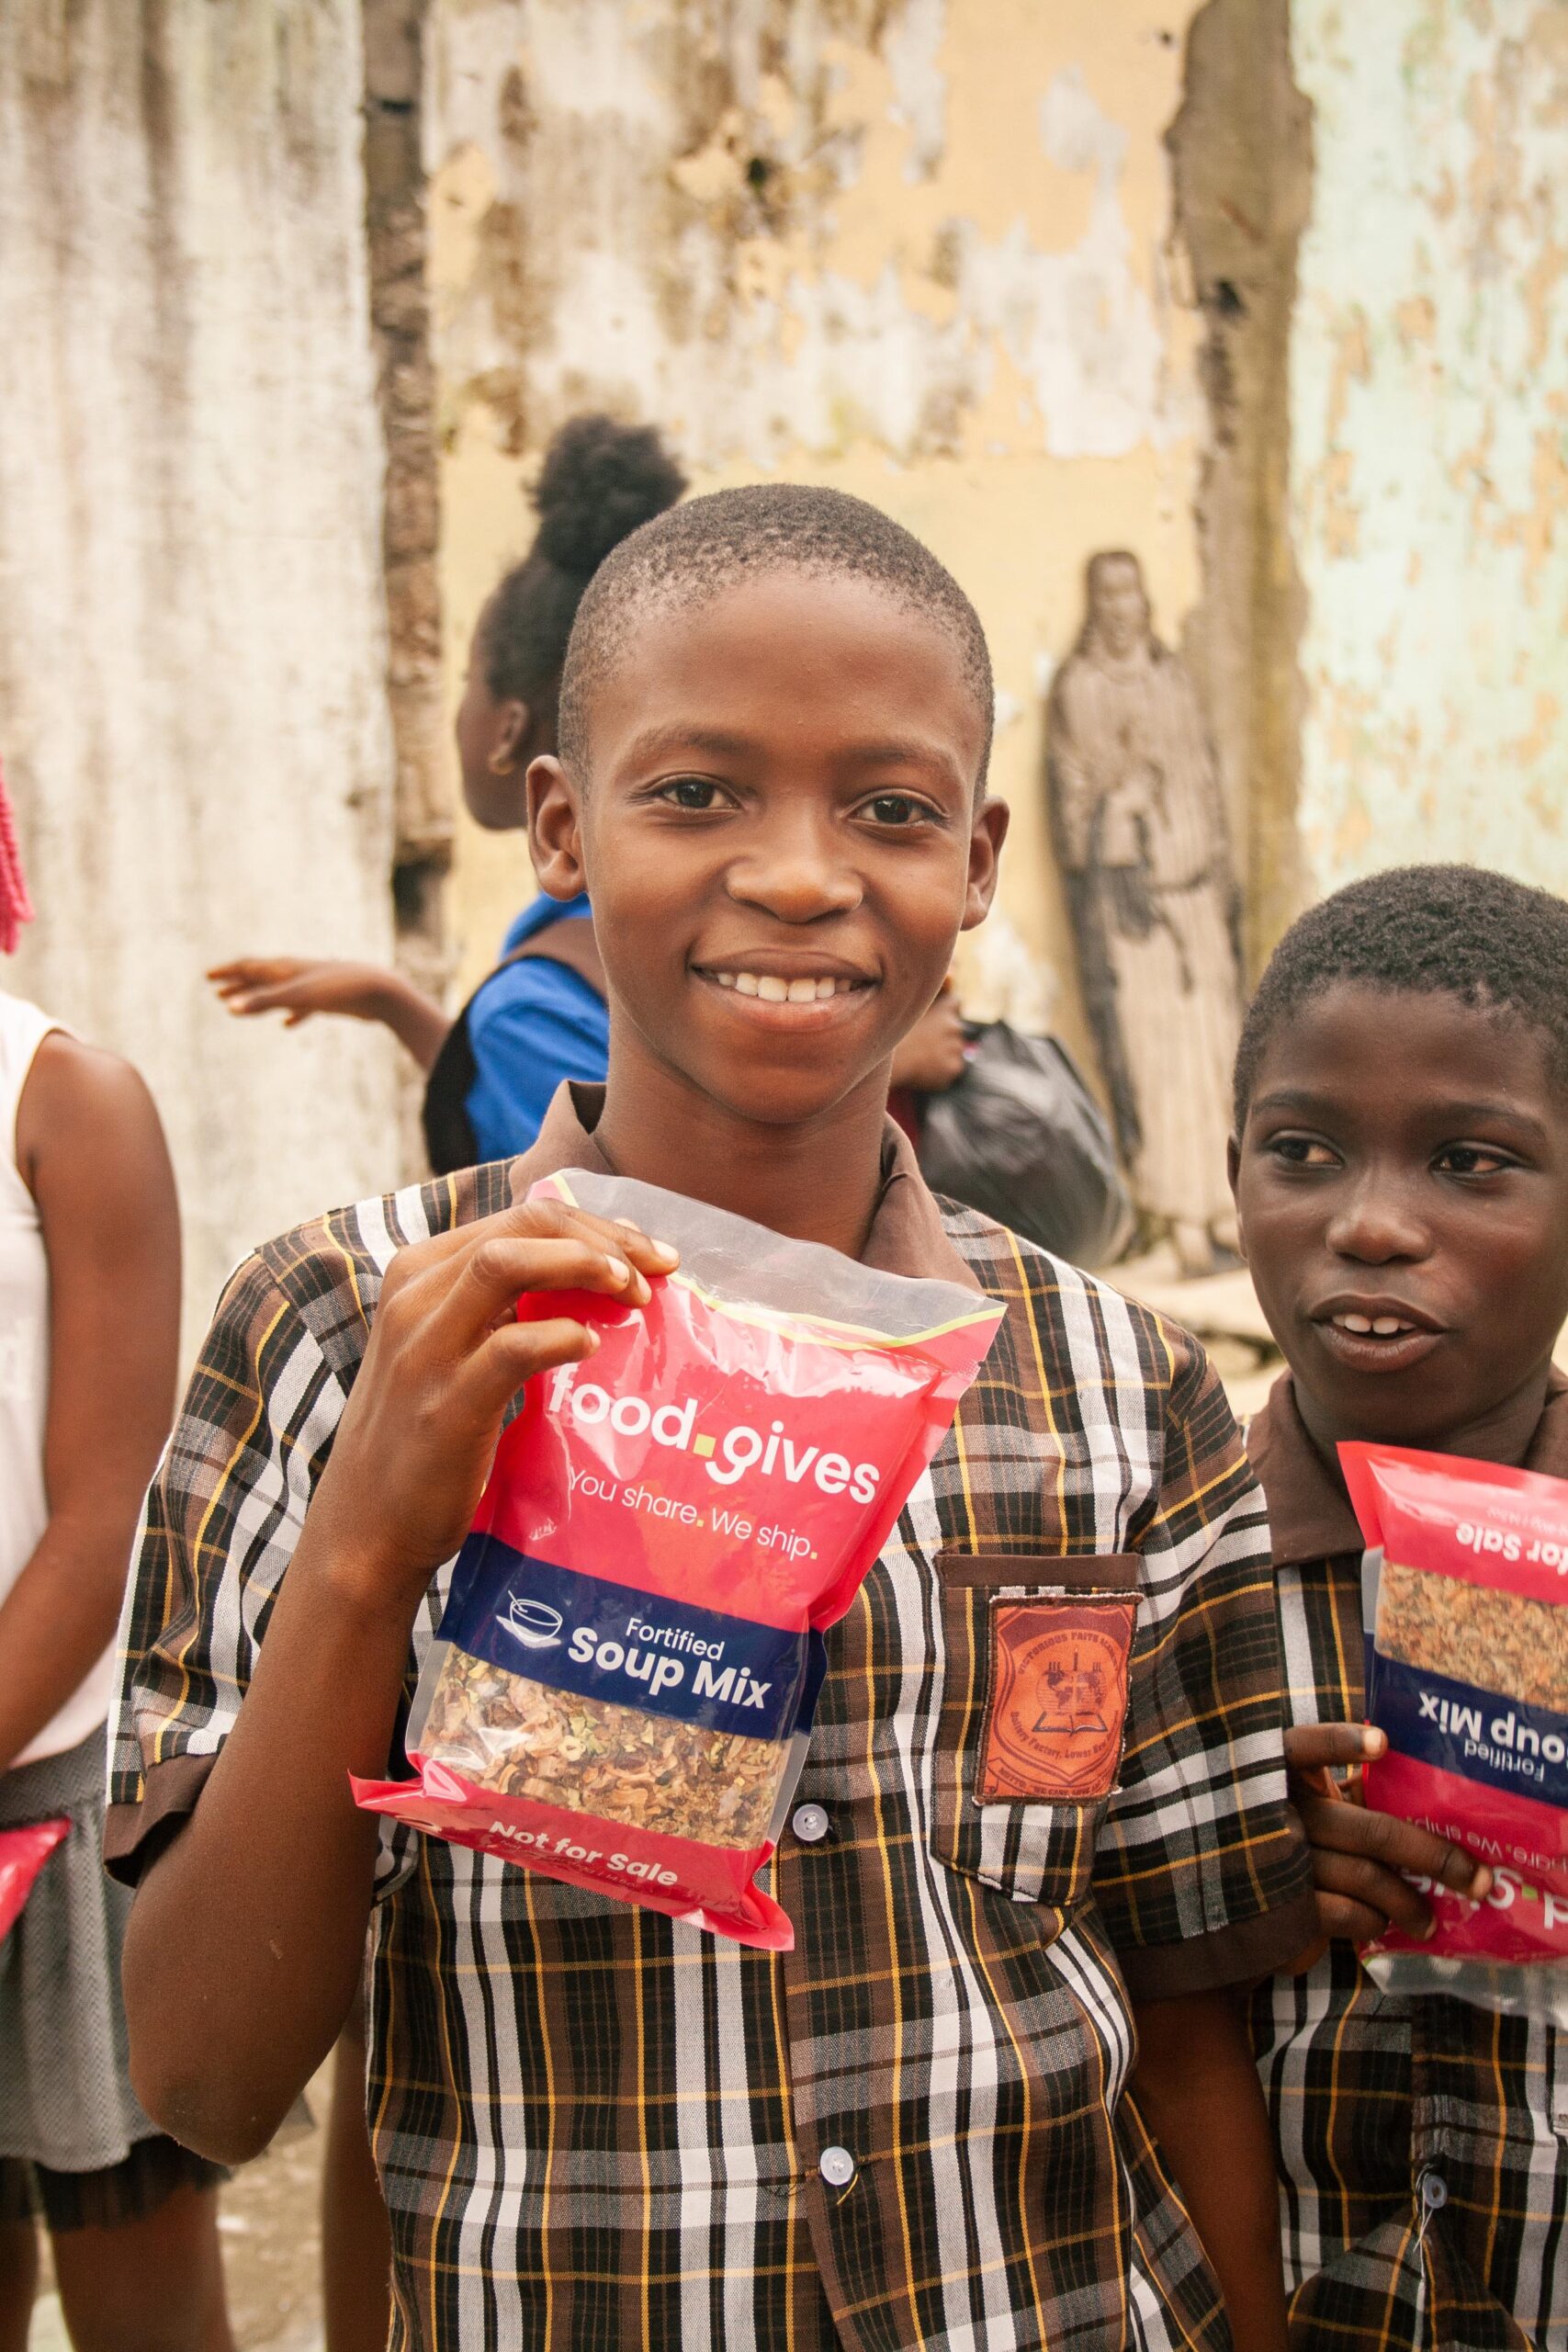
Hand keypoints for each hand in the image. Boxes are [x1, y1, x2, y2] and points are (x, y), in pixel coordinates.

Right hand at [208, 957, 395, 1027]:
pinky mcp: (327, 999)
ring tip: (242, 1007)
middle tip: (218, 993)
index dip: (227, 973)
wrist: (378, 991)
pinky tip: (287, 1025)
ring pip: (279, 991)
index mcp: (285, 968)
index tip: (208, 978)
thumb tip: (230, 1008)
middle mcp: (296, 973)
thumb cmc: (338, 989)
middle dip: (238, 985)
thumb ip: (264, 1003)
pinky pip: (302, 1006)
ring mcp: (312, 985)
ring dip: (258, 997)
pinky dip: (290, 1013)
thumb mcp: (297, 997)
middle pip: (261, 977)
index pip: (249, 967)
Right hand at [307, 1200, 678, 1612]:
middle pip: (524, 1226)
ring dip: (584, 1265)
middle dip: (604, 1239)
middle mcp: (414, 1296)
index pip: (522, 1216)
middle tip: (658, 1271)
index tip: (650, 1254)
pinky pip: (511, 1348)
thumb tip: (605, 1258)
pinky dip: (561, 1336)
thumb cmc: (424, 1434)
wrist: (368, 1526)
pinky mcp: (445, 1405)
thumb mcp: (452, 1347)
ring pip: (507, 1263)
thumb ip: (505, 1303)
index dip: (596, 1226)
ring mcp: (424, 1349)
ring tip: (634, 1293)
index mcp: (419, 1272)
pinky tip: (591, 1347)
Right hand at [889, 993, 967, 1095]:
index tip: (940, 1017)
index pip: (955, 1002)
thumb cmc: (895, 1040)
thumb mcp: (905, 1016)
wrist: (894, 1062)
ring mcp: (955, 1047)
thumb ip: (919, 1010)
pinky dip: (944, 1070)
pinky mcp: (954, 1067)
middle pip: (956, 1030)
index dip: (947, 1010)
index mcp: (943, 1009)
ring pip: (955, 1050)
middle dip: (946, 1036)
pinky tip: (926, 1069)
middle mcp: (954, 1025)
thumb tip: (926, 1007)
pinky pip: (953, 1068)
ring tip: (923, 1058)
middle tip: (926, 1045)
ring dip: (946, 1054)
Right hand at [1284, 1722, 1492, 1955]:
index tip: (1383, 1742)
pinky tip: (1380, 1924)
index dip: (1340, 1742)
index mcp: (1282, 1777)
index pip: (1304, 1748)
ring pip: (1368, 1877)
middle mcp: (1278, 1813)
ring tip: (1430, 1920)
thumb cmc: (1280, 1848)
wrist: (1228, 1917)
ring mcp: (1280, 1862)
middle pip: (1373, 1831)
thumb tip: (1424, 1805)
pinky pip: (1348, 1913)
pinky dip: (1372, 1921)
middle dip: (1433, 1856)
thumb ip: (1339, 1797)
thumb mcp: (1298, 1809)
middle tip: (1478, 1879)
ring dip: (1409, 1903)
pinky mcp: (1284, 1908)